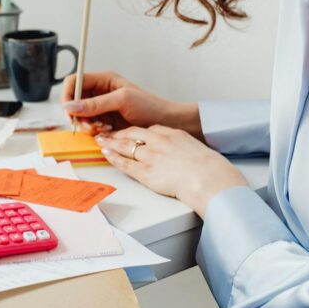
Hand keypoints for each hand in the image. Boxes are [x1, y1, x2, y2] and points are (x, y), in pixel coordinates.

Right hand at [60, 71, 201, 136]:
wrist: (165, 123)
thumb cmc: (149, 106)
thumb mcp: (122, 100)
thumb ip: (95, 103)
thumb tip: (69, 106)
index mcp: (103, 80)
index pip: (73, 82)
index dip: (67, 95)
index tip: (69, 111)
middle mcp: (99, 92)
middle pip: (73, 101)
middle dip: (78, 115)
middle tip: (90, 124)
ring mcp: (101, 108)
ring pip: (80, 116)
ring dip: (87, 125)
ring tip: (103, 128)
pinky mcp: (104, 122)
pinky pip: (89, 127)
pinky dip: (94, 132)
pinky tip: (107, 132)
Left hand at [96, 125, 247, 216]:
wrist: (208, 177)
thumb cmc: (207, 166)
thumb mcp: (194, 147)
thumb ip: (181, 146)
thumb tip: (179, 151)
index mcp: (171, 134)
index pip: (148, 129)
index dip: (135, 131)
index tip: (128, 132)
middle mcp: (158, 141)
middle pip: (132, 133)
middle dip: (117, 133)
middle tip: (106, 132)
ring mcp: (151, 156)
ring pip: (125, 146)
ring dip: (110, 143)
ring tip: (101, 141)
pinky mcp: (146, 172)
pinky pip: (125, 163)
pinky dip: (114, 158)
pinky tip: (106, 154)